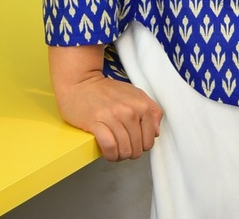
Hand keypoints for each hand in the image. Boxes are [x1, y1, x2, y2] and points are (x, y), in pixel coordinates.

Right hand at [49, 45, 162, 161]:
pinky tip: (108, 153)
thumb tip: (156, 132)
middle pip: (137, 148)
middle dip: (130, 152)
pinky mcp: (96, 122)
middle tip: (123, 147)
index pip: (150, 139)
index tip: (135, 143)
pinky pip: (110, 147)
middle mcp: (129, 110)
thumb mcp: (135, 94)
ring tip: (115, 151)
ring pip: (124, 150)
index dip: (142, 146)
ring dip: (120, 156)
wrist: (81, 83)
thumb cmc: (108, 90)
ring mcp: (113, 116)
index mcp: (141, 104)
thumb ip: (151, 110)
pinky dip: (111, 155)